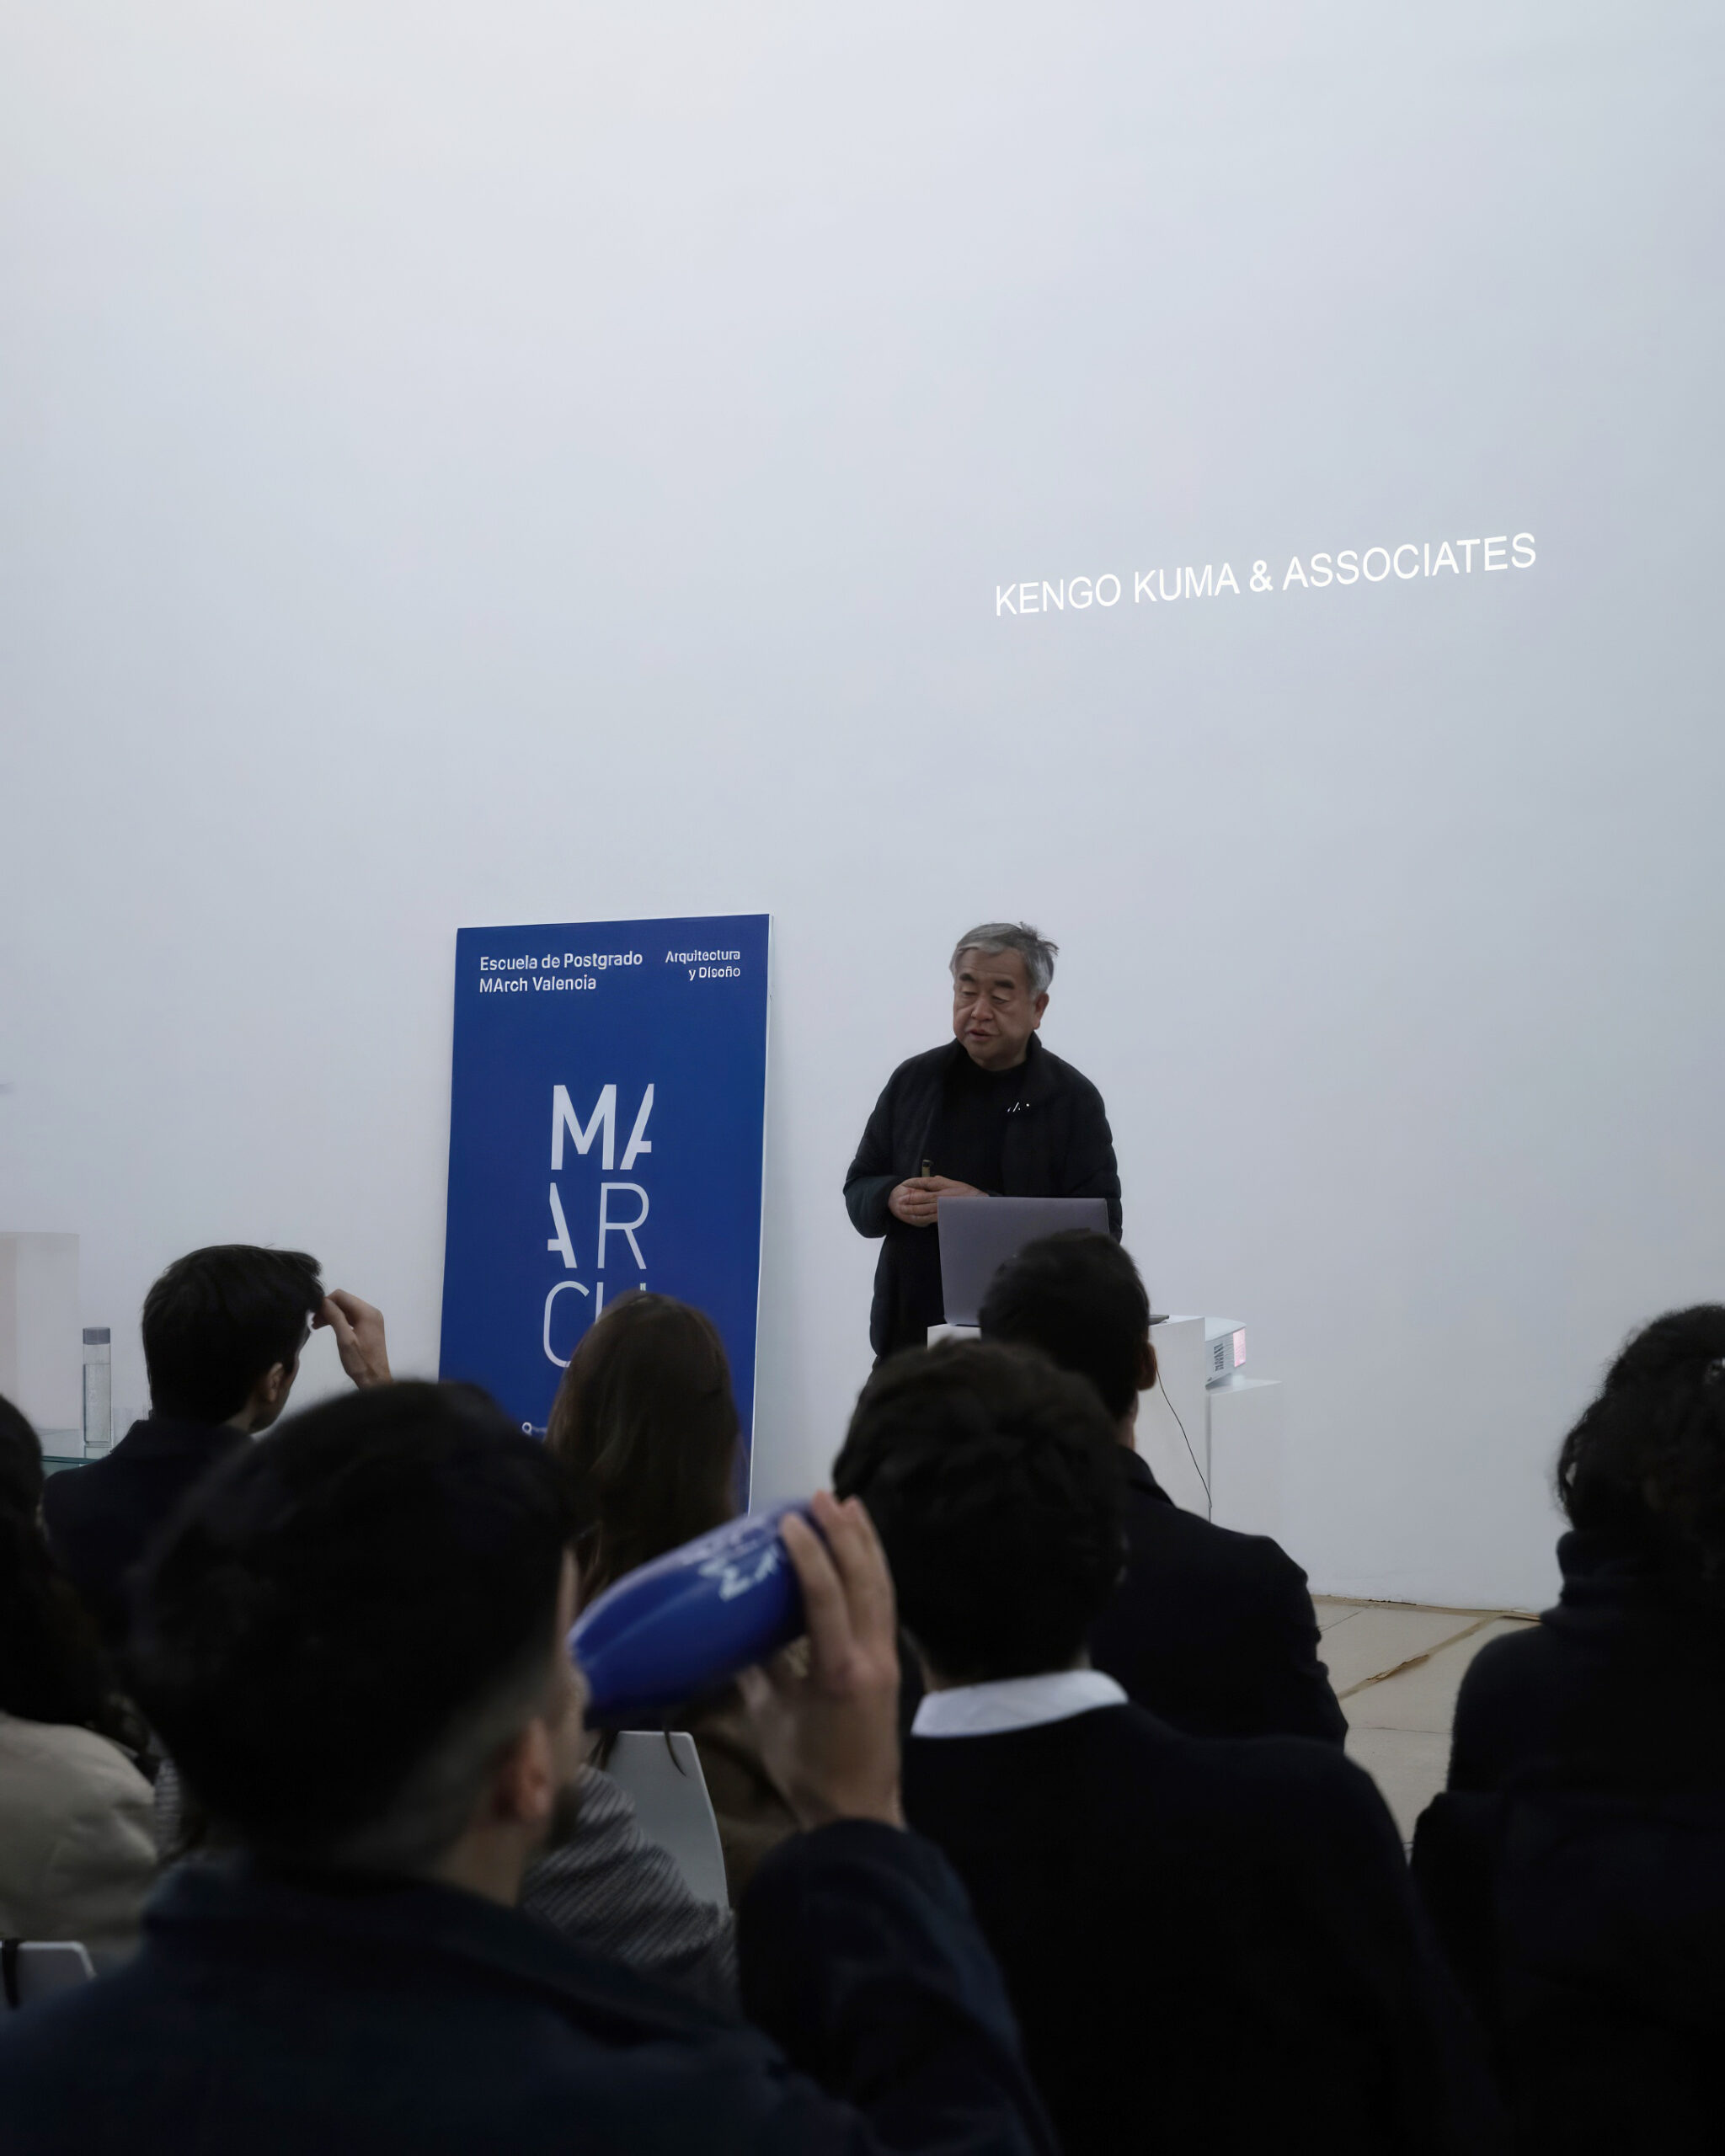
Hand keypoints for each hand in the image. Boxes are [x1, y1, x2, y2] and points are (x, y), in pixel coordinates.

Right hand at [313, 1290, 391, 1388]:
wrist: (374, 1380)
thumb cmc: (359, 1362)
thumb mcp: (344, 1339)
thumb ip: (335, 1317)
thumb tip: (323, 1301)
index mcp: (368, 1313)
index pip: (342, 1295)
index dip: (325, 1301)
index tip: (313, 1312)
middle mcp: (371, 1312)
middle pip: (344, 1301)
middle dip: (327, 1308)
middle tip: (312, 1321)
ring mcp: (371, 1320)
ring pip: (346, 1309)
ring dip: (331, 1314)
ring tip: (315, 1325)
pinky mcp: (368, 1328)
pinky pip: (351, 1318)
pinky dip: (338, 1320)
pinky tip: (326, 1327)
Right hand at [739, 1491, 902, 1830]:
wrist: (859, 1813)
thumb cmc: (807, 1772)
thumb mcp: (770, 1720)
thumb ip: (755, 1671)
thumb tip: (734, 1631)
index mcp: (839, 1670)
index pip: (826, 1596)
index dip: (809, 1553)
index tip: (790, 1519)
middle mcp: (871, 1656)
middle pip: (864, 1579)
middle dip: (845, 1533)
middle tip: (823, 1496)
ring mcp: (888, 1658)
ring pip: (882, 1586)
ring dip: (866, 1543)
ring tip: (850, 1505)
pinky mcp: (892, 1664)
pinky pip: (885, 1604)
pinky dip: (875, 1570)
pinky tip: (864, 1552)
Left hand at [887, 1176, 982, 1226]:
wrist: (979, 1206)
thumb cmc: (967, 1194)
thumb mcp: (955, 1183)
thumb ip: (942, 1181)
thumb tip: (933, 1179)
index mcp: (942, 1187)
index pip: (924, 1182)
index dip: (913, 1183)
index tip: (904, 1183)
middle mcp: (940, 1197)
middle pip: (921, 1197)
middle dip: (909, 1199)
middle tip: (899, 1200)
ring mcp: (941, 1208)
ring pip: (923, 1209)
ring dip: (911, 1210)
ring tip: (903, 1209)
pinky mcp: (943, 1217)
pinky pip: (929, 1218)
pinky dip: (920, 1218)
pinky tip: (914, 1218)